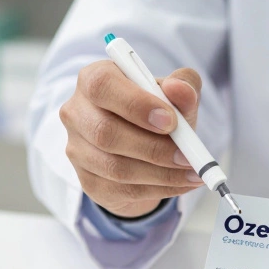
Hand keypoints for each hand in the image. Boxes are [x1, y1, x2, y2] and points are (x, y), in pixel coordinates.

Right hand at [61, 60, 203, 217]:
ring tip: (192, 171)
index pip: (102, 85)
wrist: (147, 149)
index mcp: (93, 79)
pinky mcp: (88, 181)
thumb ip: (184, 86)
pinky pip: (123, 189)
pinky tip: (181, 183)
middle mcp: (77, 112)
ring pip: (115, 167)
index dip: (135, 104)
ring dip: (160, 173)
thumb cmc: (159, 112)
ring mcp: (77, 149)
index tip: (170, 120)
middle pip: (105, 131)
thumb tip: (180, 89)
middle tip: (187, 155)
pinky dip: (159, 188)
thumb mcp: (176, 95)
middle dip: (153, 147)